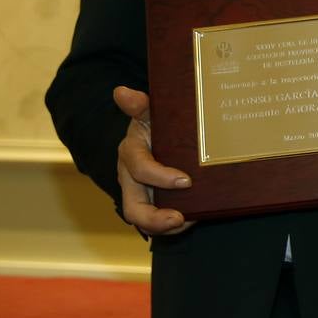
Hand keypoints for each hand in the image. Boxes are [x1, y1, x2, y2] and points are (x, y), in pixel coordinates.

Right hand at [112, 86, 194, 236]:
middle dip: (154, 218)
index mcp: (131, 154)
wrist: (159, 136)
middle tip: (179, 219)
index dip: (160, 176)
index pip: (140, 169)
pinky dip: (176, 224)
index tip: (186, 180)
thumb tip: (121, 91)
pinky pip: (159, 220)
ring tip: (190, 221)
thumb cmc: (155, 123)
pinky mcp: (154, 203)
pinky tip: (196, 217)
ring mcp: (142, 194)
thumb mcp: (150, 113)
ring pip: (145, 220)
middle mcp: (131, 179)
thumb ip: (140, 105)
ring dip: (166, 226)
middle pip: (133, 208)